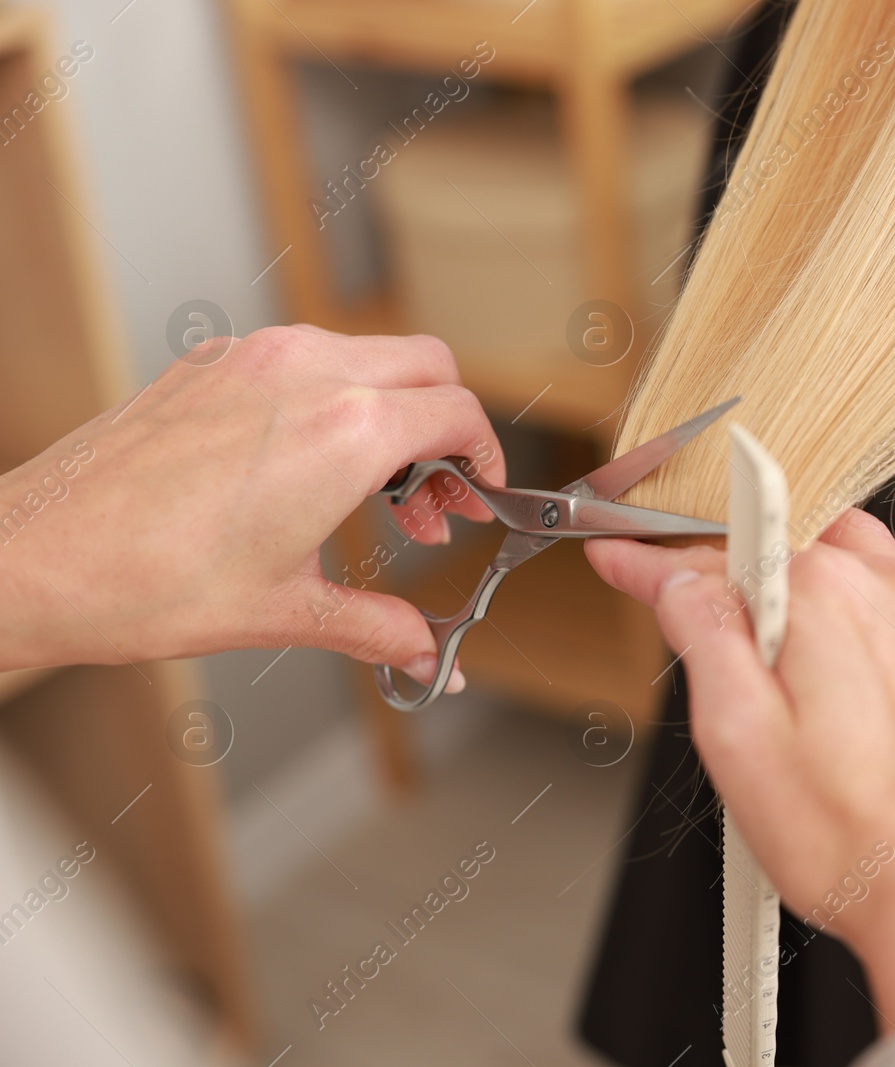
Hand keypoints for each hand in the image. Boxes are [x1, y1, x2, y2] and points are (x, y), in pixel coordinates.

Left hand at [0, 325, 503, 687]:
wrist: (37, 559)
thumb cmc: (146, 581)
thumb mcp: (288, 610)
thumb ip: (379, 628)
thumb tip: (427, 659)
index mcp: (345, 432)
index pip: (458, 414)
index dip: (484, 459)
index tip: (477, 497)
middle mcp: (307, 375)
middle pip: (427, 365)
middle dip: (448, 430)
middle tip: (437, 501)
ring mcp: (254, 359)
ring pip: (367, 356)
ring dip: (391, 415)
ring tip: (374, 498)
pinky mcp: (212, 364)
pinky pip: (305, 360)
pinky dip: (333, 402)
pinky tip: (308, 471)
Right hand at [586, 491, 894, 1059]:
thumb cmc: (855, 845)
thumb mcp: (736, 740)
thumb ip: (703, 635)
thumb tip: (675, 576)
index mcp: (821, 598)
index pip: (720, 555)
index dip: (657, 563)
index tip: (622, 565)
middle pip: (802, 548)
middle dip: (747, 573)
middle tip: (707, 625)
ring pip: (886, 565)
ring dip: (835, 580)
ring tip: (797, 642)